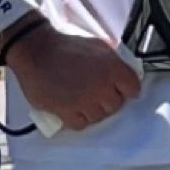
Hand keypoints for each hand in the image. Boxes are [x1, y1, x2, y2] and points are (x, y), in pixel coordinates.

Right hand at [2, 20, 140, 129]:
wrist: (36, 50)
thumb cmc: (64, 46)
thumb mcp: (97, 45)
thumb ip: (113, 60)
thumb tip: (123, 72)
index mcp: (112, 68)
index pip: (133, 88)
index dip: (126, 89)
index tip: (120, 89)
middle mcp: (102, 86)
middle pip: (116, 105)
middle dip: (107, 99)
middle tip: (96, 92)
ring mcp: (85, 101)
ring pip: (99, 117)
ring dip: (92, 110)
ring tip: (82, 99)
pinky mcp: (67, 112)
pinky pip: (80, 124)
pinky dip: (77, 119)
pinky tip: (72, 108)